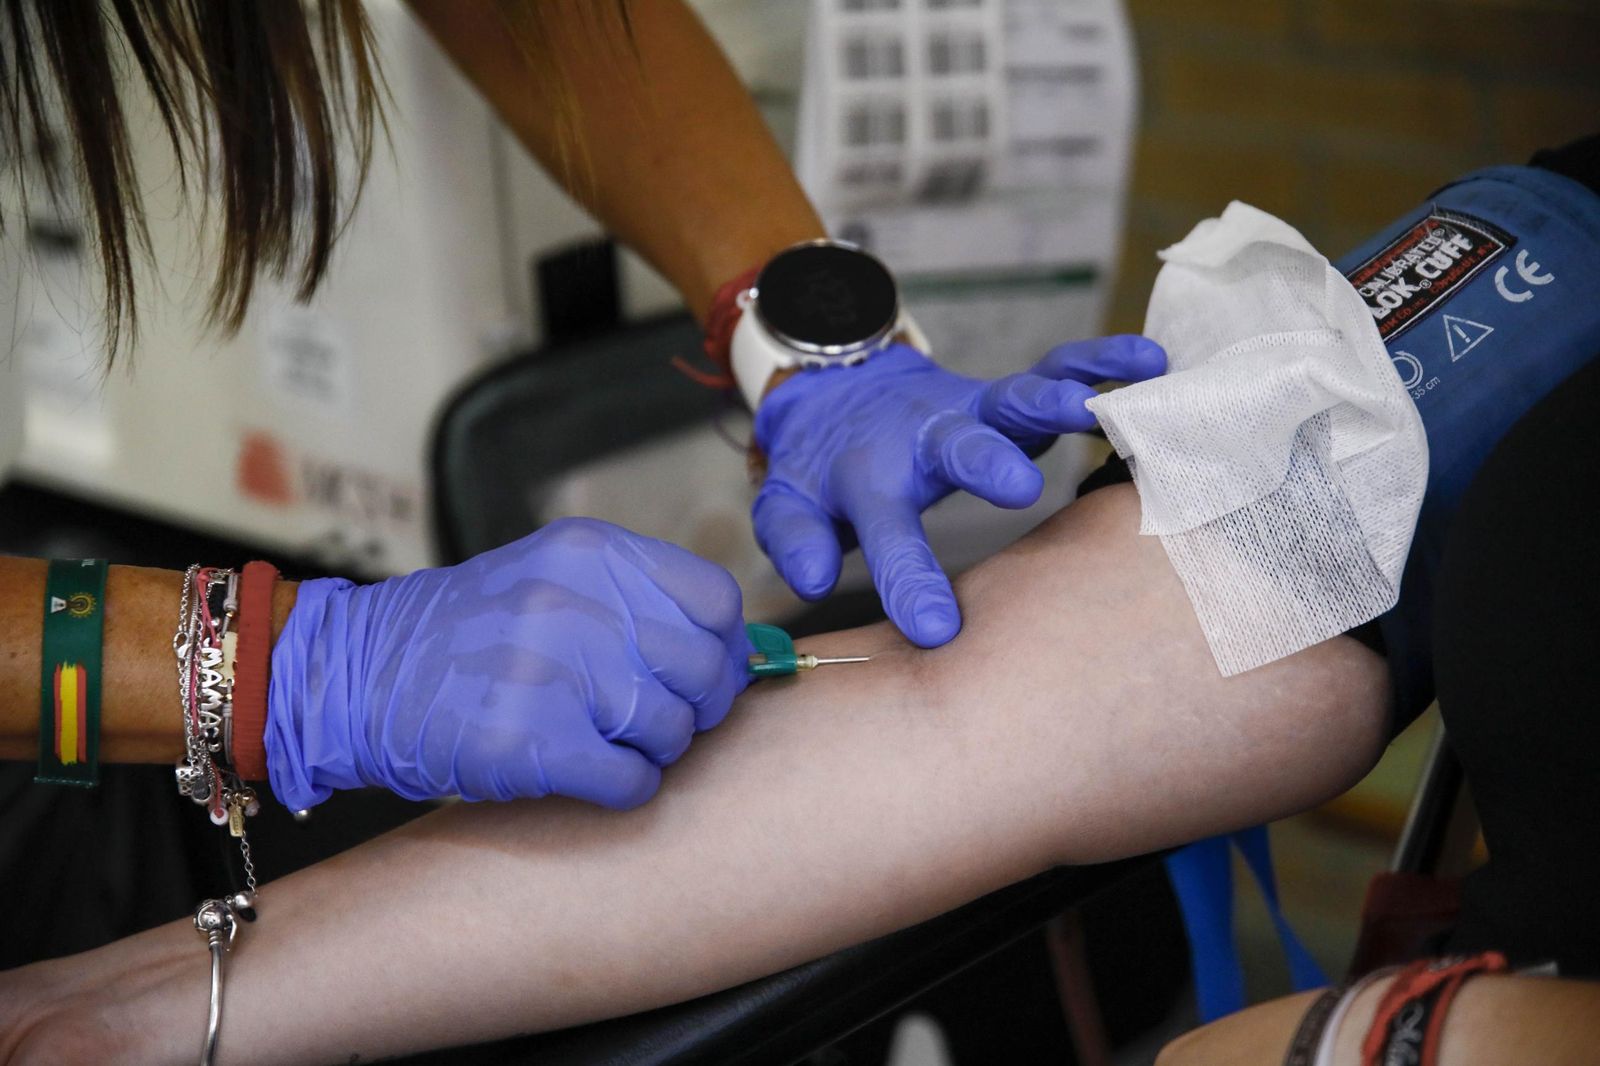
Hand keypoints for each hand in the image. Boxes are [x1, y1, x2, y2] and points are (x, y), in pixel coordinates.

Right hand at [266, 518, 751, 809]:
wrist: (356, 677)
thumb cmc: (470, 637)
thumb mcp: (553, 581)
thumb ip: (639, 602)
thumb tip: (740, 652)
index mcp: (591, 553)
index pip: (717, 602)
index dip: (722, 647)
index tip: (700, 673)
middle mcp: (576, 601)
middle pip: (705, 669)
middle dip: (692, 708)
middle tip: (651, 718)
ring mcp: (551, 671)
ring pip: (672, 729)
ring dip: (652, 749)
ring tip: (601, 739)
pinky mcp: (529, 743)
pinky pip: (632, 781)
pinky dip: (622, 787)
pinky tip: (584, 771)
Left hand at [752, 336, 1165, 646]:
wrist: (839, 392)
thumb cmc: (822, 468)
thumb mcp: (787, 504)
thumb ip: (795, 539)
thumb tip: (810, 579)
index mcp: (867, 477)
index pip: (887, 533)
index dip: (908, 580)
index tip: (936, 631)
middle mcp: (923, 439)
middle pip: (955, 448)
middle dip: (985, 464)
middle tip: (1019, 489)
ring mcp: (970, 412)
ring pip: (1012, 399)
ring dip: (1053, 401)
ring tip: (1098, 410)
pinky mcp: (1005, 396)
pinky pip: (1055, 369)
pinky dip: (1098, 361)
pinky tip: (1148, 360)